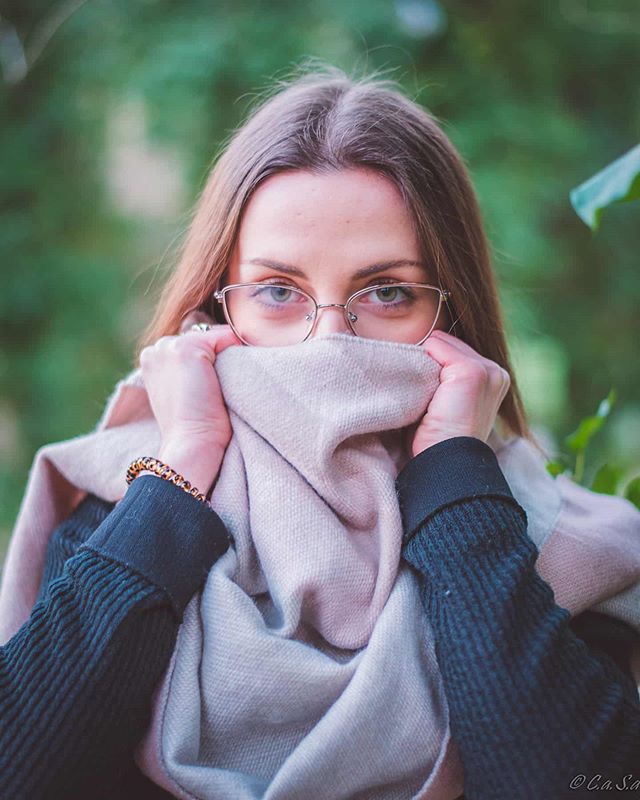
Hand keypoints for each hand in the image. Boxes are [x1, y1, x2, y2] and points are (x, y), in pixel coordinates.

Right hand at [139, 311, 242, 494]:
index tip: (206, 390)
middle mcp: (155, 350)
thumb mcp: (186, 392)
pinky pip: (225, 337)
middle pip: (204, 336)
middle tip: (212, 391)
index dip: (208, 363)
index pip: (192, 343)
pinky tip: (222, 382)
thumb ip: (192, 369)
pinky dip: (234, 354)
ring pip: (215, 337)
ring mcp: (169, 347)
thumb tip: (222, 347)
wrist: (191, 445)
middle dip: (216, 356)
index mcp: (151, 360)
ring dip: (225, 357)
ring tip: (215, 389)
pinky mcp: (186, 348)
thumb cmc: (194, 427)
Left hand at [406, 329, 510, 457]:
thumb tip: (421, 354)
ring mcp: (487, 370)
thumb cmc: (439, 440)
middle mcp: (496, 371)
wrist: (447, 463)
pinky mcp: (471, 371)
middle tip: (431, 400)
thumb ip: (447, 379)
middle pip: (447, 343)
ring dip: (426, 366)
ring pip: (440, 343)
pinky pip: (435, 346)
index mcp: (495, 379)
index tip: (433, 397)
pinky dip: (423, 364)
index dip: (436, 369)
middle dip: (431, 363)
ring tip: (431, 399)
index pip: (455, 351)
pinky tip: (428, 394)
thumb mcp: (448, 404)